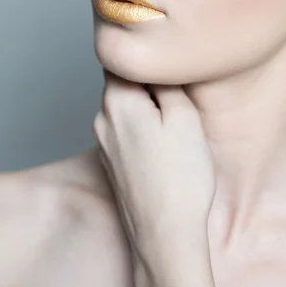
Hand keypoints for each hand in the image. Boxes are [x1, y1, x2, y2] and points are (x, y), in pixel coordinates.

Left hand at [93, 70, 215, 265]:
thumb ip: (166, 83)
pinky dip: (142, 128)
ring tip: (175, 122)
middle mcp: (101, 119)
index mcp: (116, 102)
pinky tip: (164, 146)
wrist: (165, 236)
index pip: (119, 57)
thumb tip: (157, 62)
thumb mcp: (184, 117)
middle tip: (179, 91)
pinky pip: (124, 129)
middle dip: (148, 82)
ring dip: (147, 107)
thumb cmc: (180, 178)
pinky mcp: (110, 163)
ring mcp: (103, 143)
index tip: (163, 53)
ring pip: (125, 107)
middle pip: (122, 82)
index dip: (142, 50)